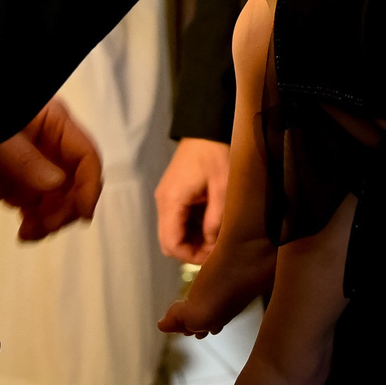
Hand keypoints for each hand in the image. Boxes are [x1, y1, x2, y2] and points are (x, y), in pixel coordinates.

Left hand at [0, 99, 103, 241]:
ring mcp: (34, 169)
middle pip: (77, 183)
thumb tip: (57, 184)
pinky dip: (35, 225)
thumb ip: (25, 158)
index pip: (86, 155)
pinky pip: (37, 210)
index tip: (83, 214)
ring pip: (60, 202)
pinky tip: (23, 233)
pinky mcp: (16, 187)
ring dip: (51, 221)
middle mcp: (50, 147)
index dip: (90, 185)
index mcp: (54, 124)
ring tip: (28, 233)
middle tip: (47, 226)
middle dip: (67, 208)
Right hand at [155, 136, 230, 260]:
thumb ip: (215, 218)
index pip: (171, 244)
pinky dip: (191, 228)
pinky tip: (209, 225)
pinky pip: (177, 220)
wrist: (205, 128)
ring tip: (216, 239)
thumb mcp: (222, 187)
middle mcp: (163, 202)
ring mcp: (165, 198)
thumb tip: (212, 244)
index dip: (191, 256)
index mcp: (171, 202)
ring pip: (172, 232)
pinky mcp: (172, 193)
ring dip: (192, 240)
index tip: (213, 257)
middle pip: (169, 241)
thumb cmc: (215, 154)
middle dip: (191, 251)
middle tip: (216, 250)